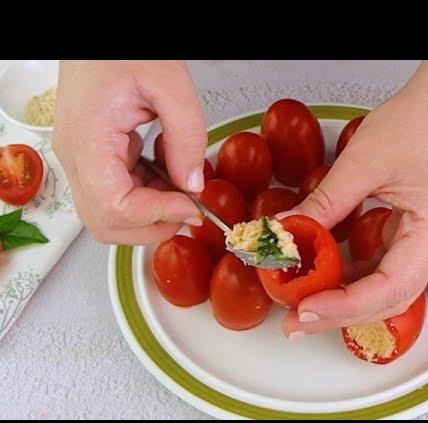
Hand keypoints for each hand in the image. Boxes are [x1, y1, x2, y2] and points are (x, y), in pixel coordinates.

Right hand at [52, 60, 206, 243]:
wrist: (99, 36)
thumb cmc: (122, 49)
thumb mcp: (170, 83)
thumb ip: (187, 135)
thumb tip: (193, 184)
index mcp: (89, 138)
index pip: (114, 206)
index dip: (157, 215)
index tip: (192, 206)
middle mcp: (77, 156)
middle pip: (106, 223)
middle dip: (153, 225)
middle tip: (189, 209)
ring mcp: (83, 159)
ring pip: (111, 215)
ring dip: (152, 212)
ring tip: (179, 182)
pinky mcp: (94, 158)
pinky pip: (118, 194)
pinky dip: (148, 195)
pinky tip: (166, 169)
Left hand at [280, 60, 427, 336]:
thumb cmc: (420, 123)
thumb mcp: (362, 163)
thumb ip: (324, 204)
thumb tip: (284, 234)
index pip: (390, 287)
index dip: (346, 304)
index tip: (305, 309)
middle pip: (387, 298)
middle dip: (340, 313)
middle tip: (295, 323)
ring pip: (384, 289)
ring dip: (343, 299)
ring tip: (301, 306)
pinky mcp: (415, 236)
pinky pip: (382, 268)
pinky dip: (351, 277)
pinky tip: (322, 279)